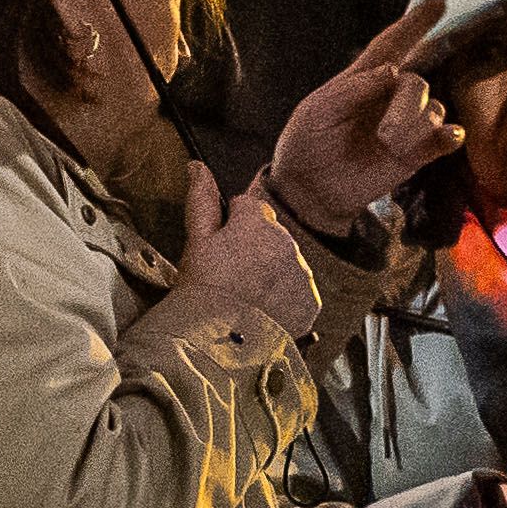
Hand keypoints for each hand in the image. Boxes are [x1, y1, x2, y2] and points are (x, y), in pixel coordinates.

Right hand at [171, 162, 325, 338]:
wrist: (222, 341)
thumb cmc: (203, 290)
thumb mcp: (196, 241)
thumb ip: (201, 199)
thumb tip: (198, 166)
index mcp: (257, 222)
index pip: (249, 207)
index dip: (231, 227)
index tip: (220, 250)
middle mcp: (286, 242)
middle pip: (271, 235)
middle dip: (254, 249)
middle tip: (230, 277)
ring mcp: (301, 272)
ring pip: (286, 262)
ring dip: (271, 273)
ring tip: (245, 298)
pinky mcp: (311, 301)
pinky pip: (299, 292)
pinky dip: (285, 299)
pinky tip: (262, 311)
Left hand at [262, 0, 460, 241]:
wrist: (310, 191)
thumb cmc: (307, 144)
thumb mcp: (316, 112)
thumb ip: (351, 89)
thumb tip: (391, 71)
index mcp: (362, 80)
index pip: (392, 44)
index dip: (414, 23)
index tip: (439, 2)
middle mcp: (388, 98)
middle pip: (415, 84)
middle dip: (406, 104)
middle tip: (386, 134)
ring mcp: (405, 125)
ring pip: (433, 110)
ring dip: (415, 126)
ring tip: (389, 145)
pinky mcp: (416, 153)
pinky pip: (446, 137)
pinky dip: (449, 136)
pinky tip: (447, 138)